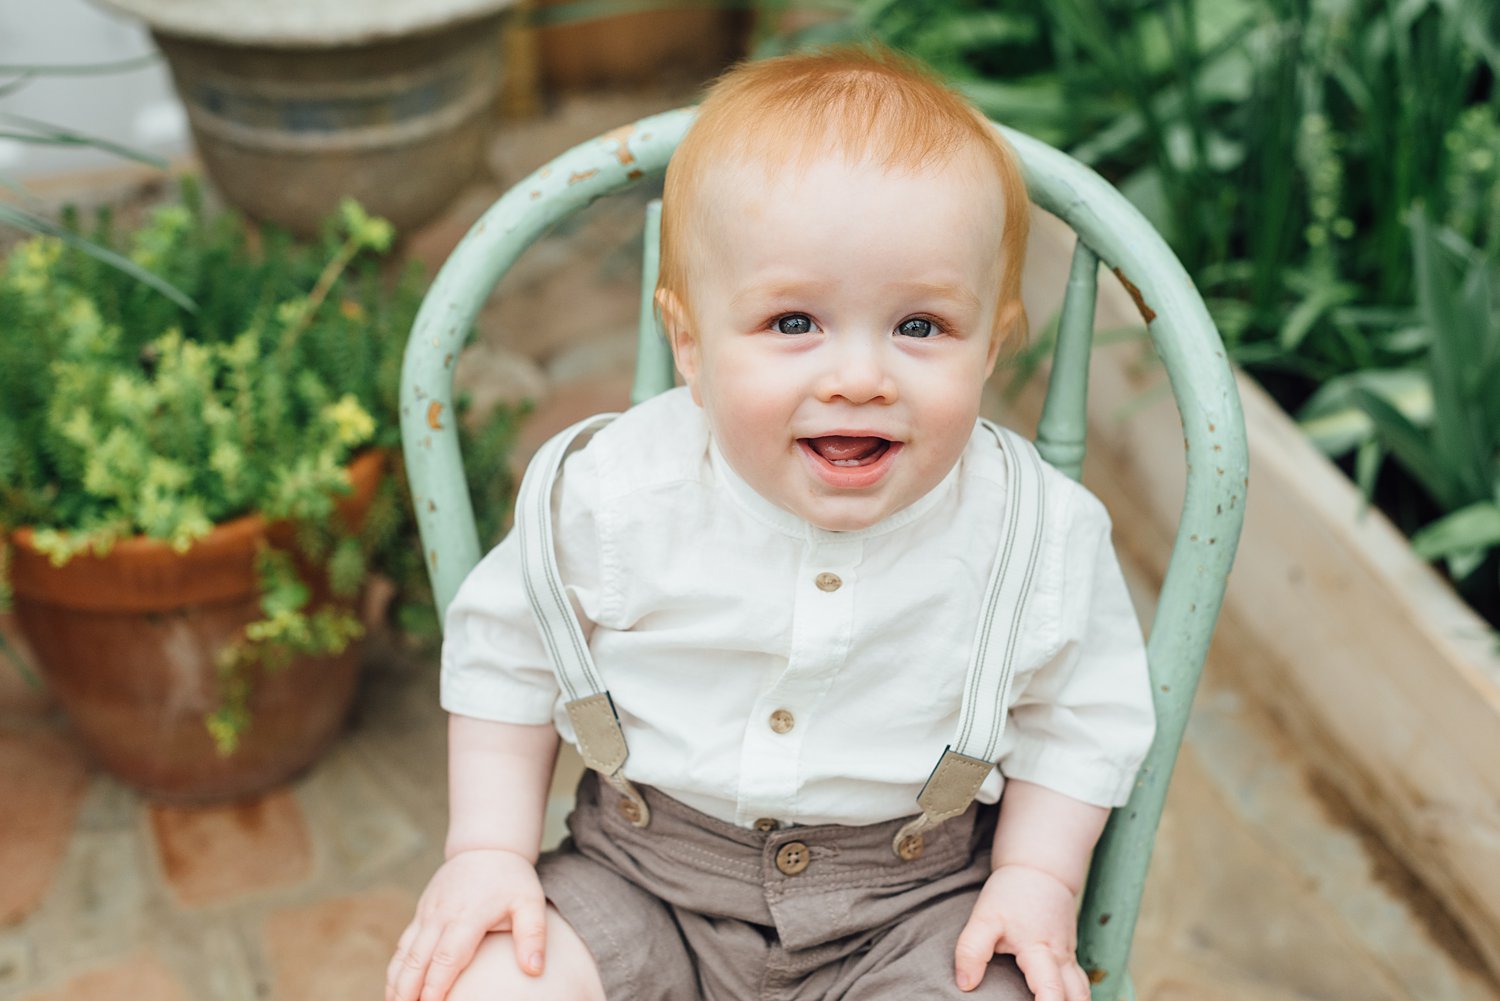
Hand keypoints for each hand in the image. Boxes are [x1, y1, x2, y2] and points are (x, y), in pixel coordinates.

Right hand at [386, 848, 547, 1000]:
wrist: (487, 846)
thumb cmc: (512, 878)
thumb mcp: (530, 902)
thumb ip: (533, 936)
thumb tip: (535, 970)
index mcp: (468, 916)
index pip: (447, 957)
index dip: (436, 985)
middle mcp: (442, 915)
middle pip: (418, 960)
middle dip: (408, 990)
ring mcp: (428, 913)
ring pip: (405, 953)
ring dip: (396, 982)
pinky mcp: (421, 912)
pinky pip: (404, 943)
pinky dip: (396, 967)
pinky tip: (394, 987)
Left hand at [953, 863, 1090, 1000]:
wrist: (1039, 868)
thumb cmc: (1011, 892)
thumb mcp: (984, 918)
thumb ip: (972, 950)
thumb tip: (965, 984)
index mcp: (1039, 951)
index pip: (1051, 989)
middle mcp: (1061, 957)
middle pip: (1076, 996)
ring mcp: (1069, 955)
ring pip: (1082, 991)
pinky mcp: (1069, 954)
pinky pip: (1078, 982)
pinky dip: (1072, 996)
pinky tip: (1061, 1000)